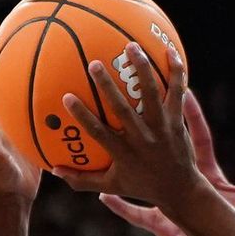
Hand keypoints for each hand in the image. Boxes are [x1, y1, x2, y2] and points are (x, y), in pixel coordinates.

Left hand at [0, 19, 40, 203]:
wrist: (15, 196)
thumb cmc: (0, 179)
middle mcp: (0, 114)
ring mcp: (15, 121)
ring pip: (19, 85)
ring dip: (21, 63)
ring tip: (30, 41)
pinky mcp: (30, 129)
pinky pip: (40, 104)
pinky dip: (47, 90)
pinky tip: (63, 81)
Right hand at [55, 43, 204, 205]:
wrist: (180, 189)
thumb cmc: (143, 186)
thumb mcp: (111, 185)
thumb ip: (82, 179)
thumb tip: (53, 170)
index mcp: (123, 152)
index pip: (99, 132)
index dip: (83, 115)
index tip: (67, 96)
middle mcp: (142, 138)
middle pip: (123, 109)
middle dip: (108, 86)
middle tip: (94, 63)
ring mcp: (161, 127)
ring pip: (151, 94)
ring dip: (142, 69)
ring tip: (132, 46)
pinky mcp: (177, 120)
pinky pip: (177, 92)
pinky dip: (176, 72)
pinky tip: (170, 52)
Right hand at [100, 91, 234, 235]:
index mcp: (208, 178)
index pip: (199, 138)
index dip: (192, 115)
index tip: (184, 91)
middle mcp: (187, 187)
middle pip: (167, 150)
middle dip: (155, 128)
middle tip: (140, 102)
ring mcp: (173, 205)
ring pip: (147, 179)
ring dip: (130, 162)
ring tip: (109, 142)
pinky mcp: (165, 225)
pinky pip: (137, 214)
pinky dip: (120, 206)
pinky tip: (101, 196)